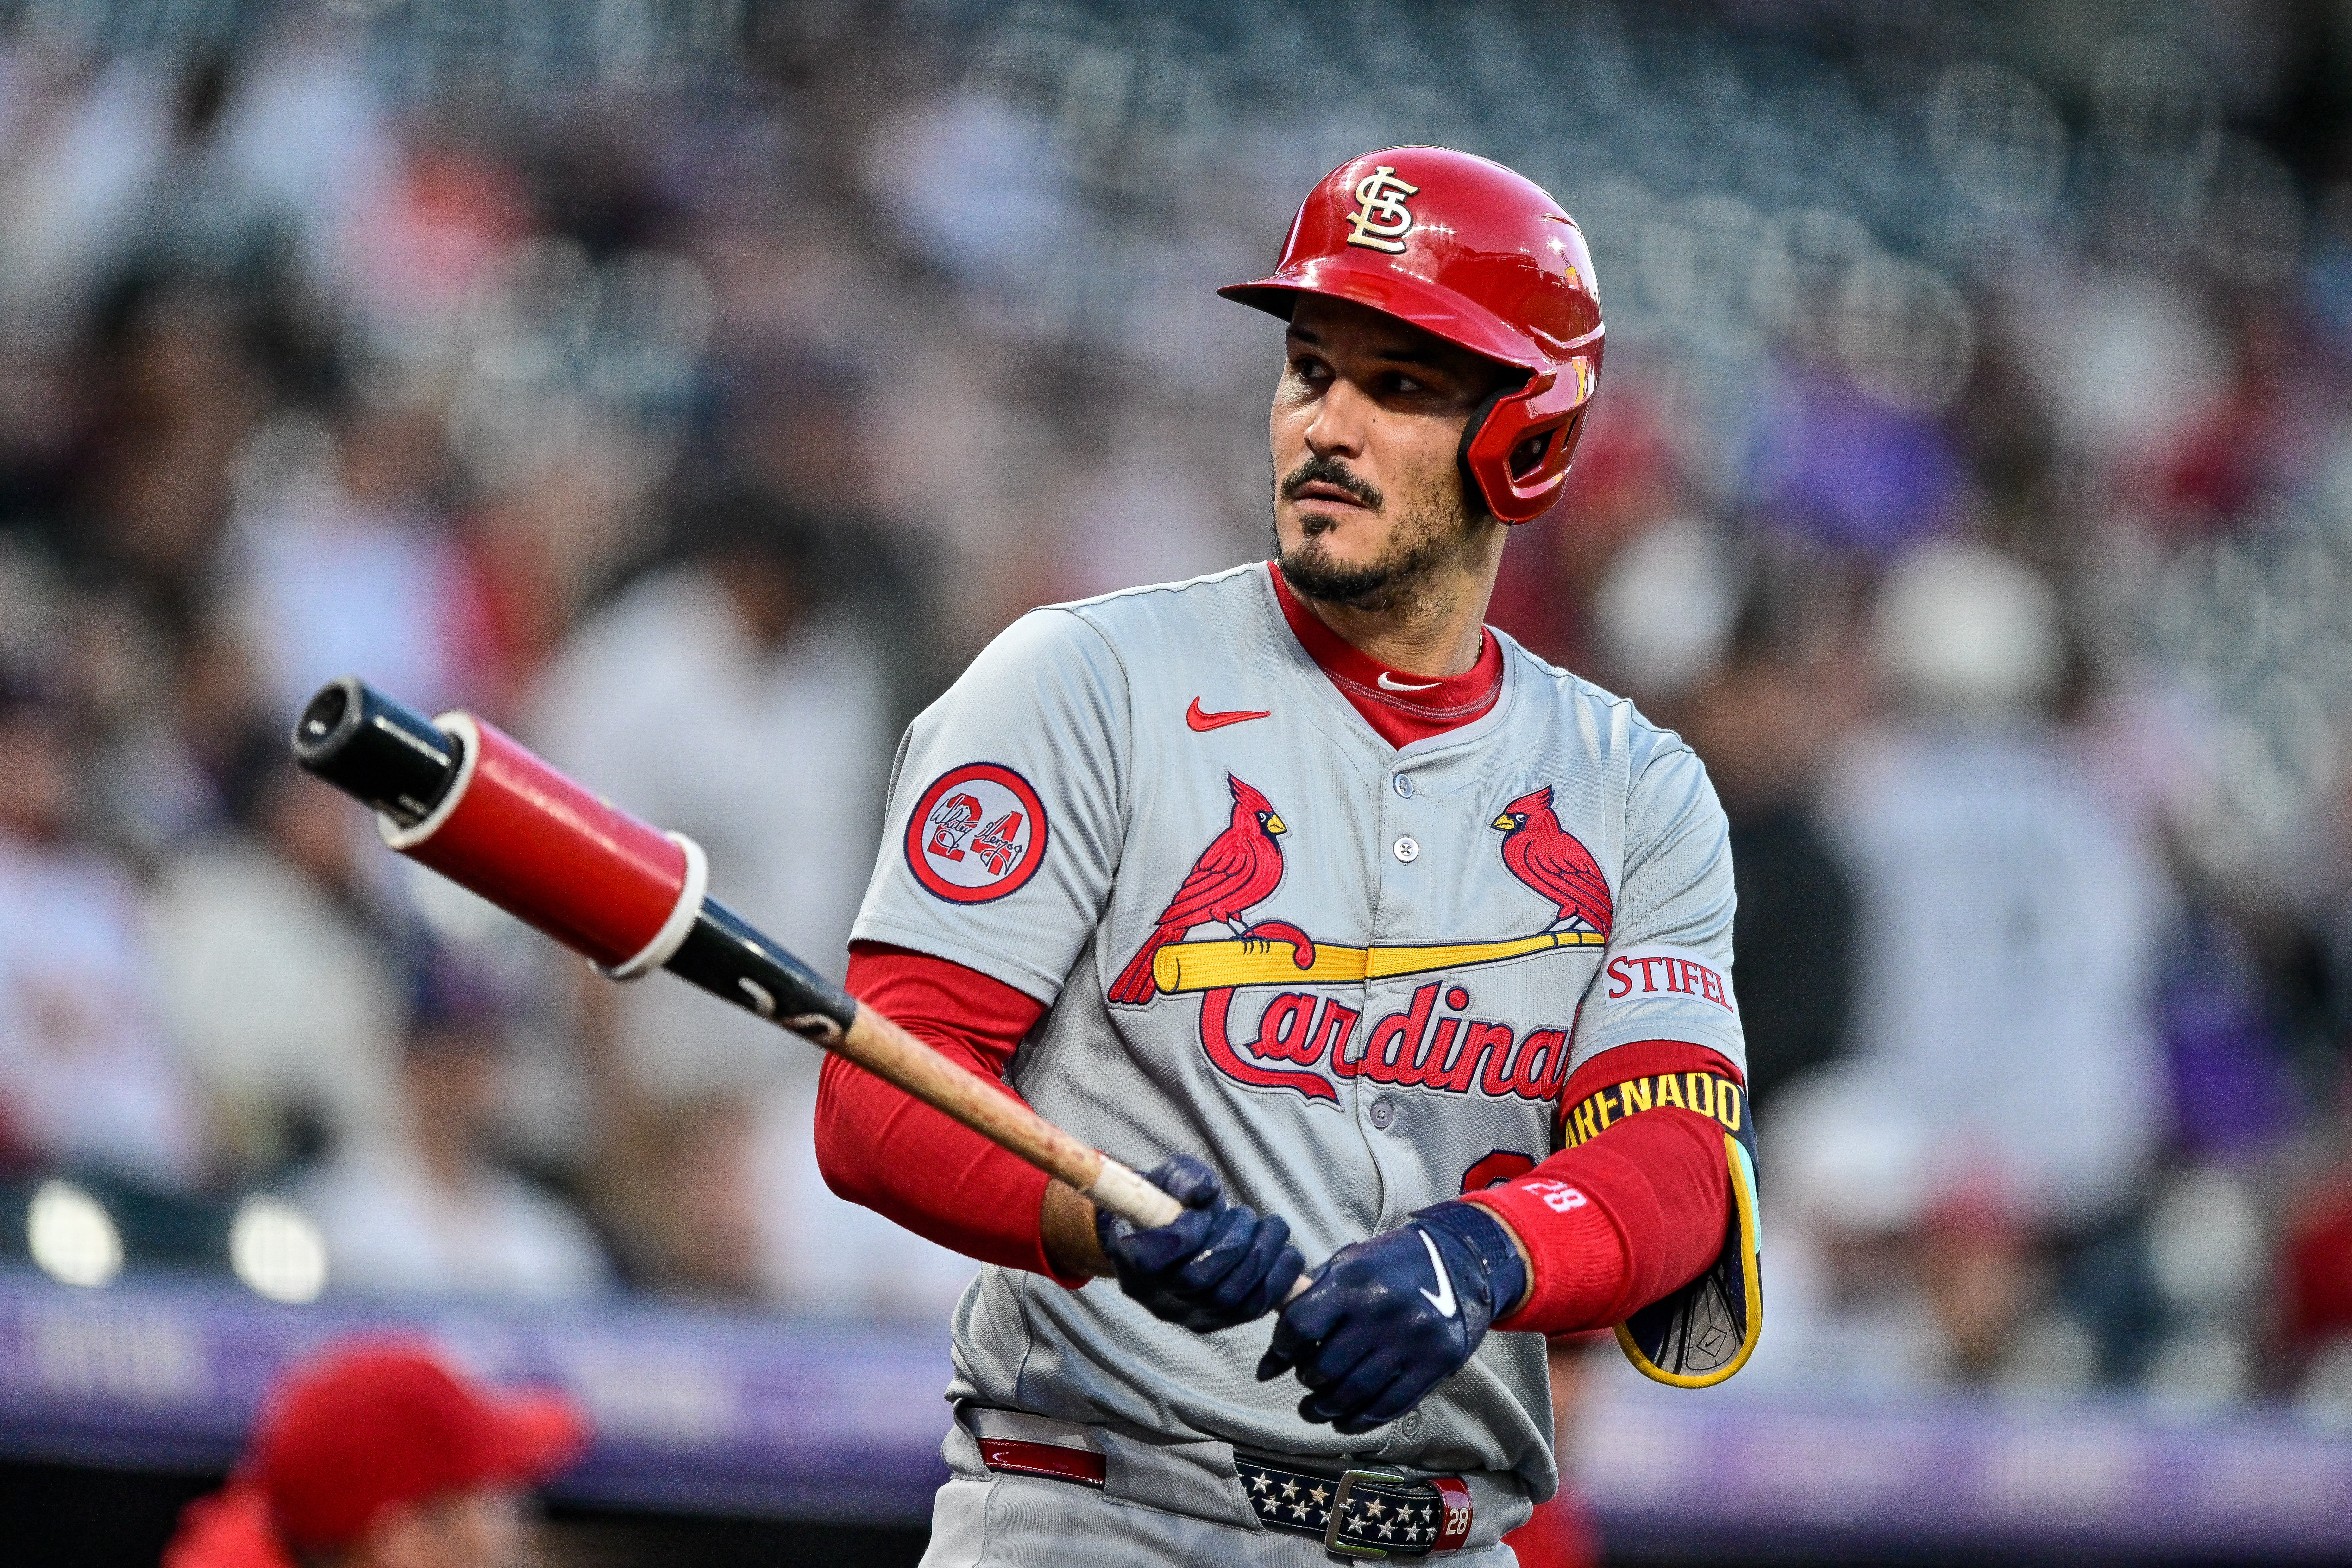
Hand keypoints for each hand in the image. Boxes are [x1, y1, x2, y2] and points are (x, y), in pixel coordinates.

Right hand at [1096, 1155, 1304, 1332]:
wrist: (1173, 1231)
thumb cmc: (1170, 1200)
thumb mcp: (1171, 1177)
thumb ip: (1184, 1178)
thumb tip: (1204, 1190)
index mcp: (1127, 1256)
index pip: (1148, 1259)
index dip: (1183, 1234)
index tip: (1202, 1212)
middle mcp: (1152, 1295)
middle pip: (1196, 1280)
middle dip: (1233, 1242)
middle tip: (1246, 1214)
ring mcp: (1183, 1314)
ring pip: (1227, 1299)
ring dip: (1261, 1258)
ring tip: (1272, 1228)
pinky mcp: (1215, 1321)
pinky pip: (1249, 1310)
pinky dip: (1276, 1282)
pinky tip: (1287, 1255)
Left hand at [1256, 1202, 1526, 1434]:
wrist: (1462, 1260)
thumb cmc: (1393, 1263)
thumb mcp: (1350, 1263)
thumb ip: (1311, 1301)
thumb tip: (1270, 1357)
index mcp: (1353, 1279)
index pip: (1300, 1325)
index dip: (1281, 1349)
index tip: (1278, 1359)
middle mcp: (1381, 1311)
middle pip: (1324, 1367)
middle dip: (1306, 1382)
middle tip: (1306, 1383)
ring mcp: (1411, 1340)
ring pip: (1353, 1393)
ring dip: (1325, 1409)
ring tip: (1314, 1410)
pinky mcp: (1435, 1364)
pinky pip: (1389, 1406)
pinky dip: (1360, 1421)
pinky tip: (1344, 1421)